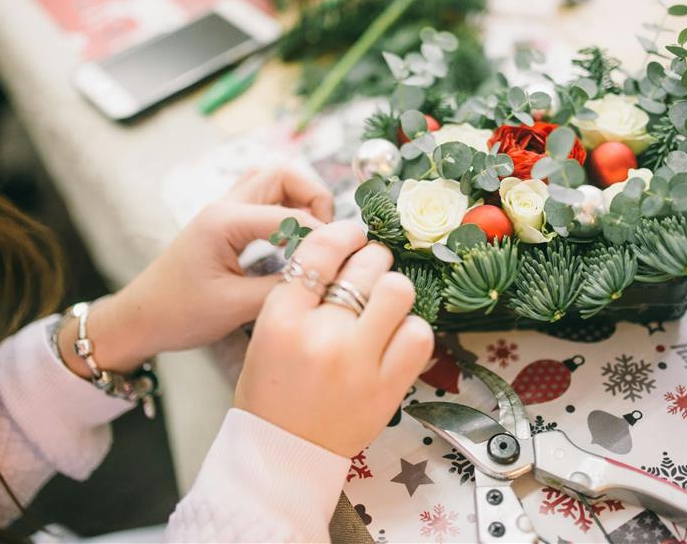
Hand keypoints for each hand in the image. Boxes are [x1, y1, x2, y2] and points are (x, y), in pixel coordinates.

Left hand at [58, 166, 333, 375]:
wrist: (139, 319)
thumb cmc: (178, 314)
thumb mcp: (234, 308)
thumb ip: (283, 289)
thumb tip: (327, 278)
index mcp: (225, 221)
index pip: (293, 214)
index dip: (324, 235)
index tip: (345, 259)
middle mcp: (225, 205)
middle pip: (284, 173)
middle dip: (315, 198)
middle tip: (326, 237)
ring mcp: (223, 209)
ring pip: (274, 179)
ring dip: (301, 198)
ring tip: (314, 236)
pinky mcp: (225, 221)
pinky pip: (264, 197)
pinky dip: (287, 207)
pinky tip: (294, 240)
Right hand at [233, 221, 433, 456]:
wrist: (283, 453)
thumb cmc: (272, 392)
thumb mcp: (267, 333)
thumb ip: (300, 294)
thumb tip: (343, 252)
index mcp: (282, 319)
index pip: (321, 250)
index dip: (343, 232)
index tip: (352, 233)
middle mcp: (322, 335)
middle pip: (366, 265)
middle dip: (371, 260)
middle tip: (369, 272)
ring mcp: (358, 362)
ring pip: (398, 291)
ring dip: (393, 291)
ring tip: (383, 306)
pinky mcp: (388, 387)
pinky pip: (419, 334)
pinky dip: (412, 329)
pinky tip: (395, 337)